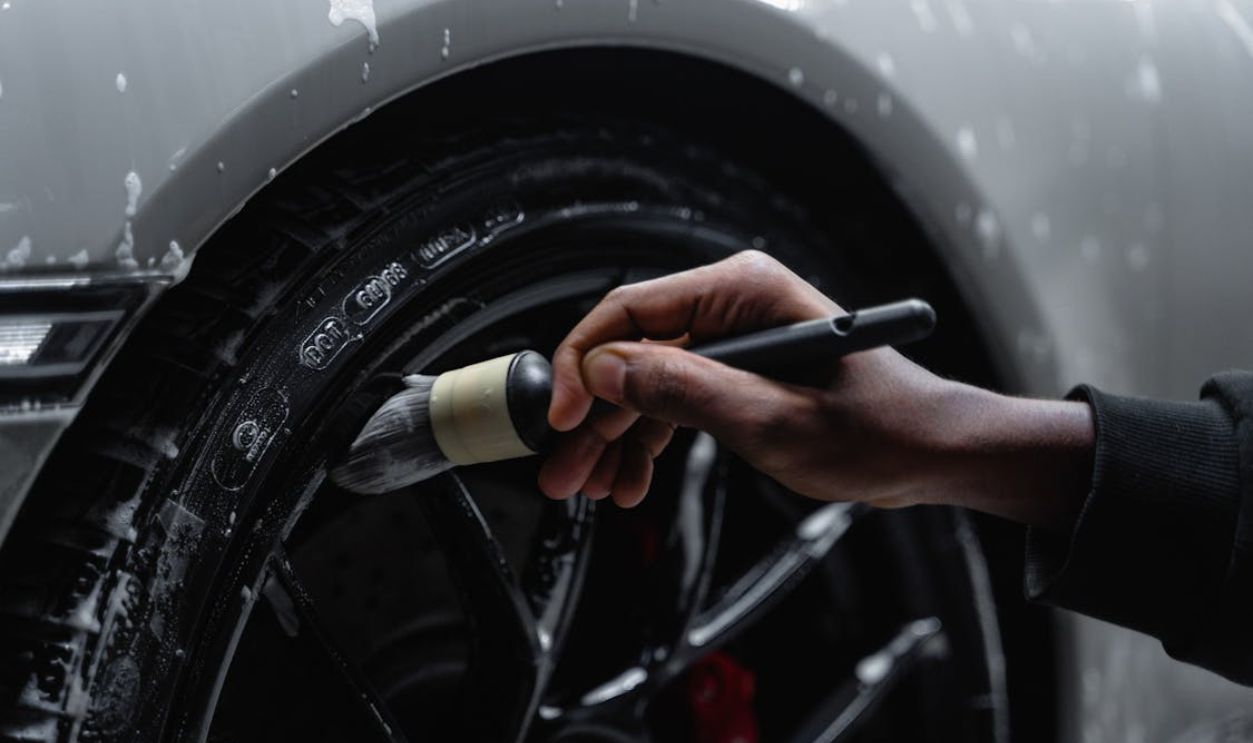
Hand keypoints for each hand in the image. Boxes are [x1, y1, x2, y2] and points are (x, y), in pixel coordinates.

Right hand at [537, 251, 947, 505]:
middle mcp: (731, 305)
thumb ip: (686, 391)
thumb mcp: (774, 419)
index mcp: (742, 292)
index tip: (559, 416)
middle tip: (563, 471)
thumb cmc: (879, 428)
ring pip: (645, 384)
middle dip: (593, 417)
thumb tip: (608, 370)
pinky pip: (673, 401)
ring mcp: (731, 340)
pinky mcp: (735, 373)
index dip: (584, 366)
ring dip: (615, 438)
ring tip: (592, 488)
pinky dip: (648, 442)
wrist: (927, 452)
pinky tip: (630, 481)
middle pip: (631, 353)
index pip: (631, 312)